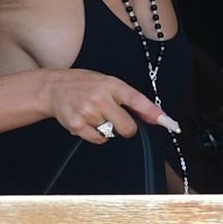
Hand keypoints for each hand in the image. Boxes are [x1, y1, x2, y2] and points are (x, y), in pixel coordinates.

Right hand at [42, 68, 177, 145]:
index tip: (169, 123)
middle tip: (114, 118)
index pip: (138, 100)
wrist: (53, 88)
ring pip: (112, 134)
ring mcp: (88, 112)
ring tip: (93, 114)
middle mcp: (101, 98)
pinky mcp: (77, 125)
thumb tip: (155, 117)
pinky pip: (98, 140)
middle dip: (126, 128)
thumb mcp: (108, 83)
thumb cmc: (84, 85)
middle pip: (128, 128)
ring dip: (106, 128)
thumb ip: (130, 99)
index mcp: (112, 85)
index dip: (155, 113)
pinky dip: (96, 135)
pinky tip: (86, 121)